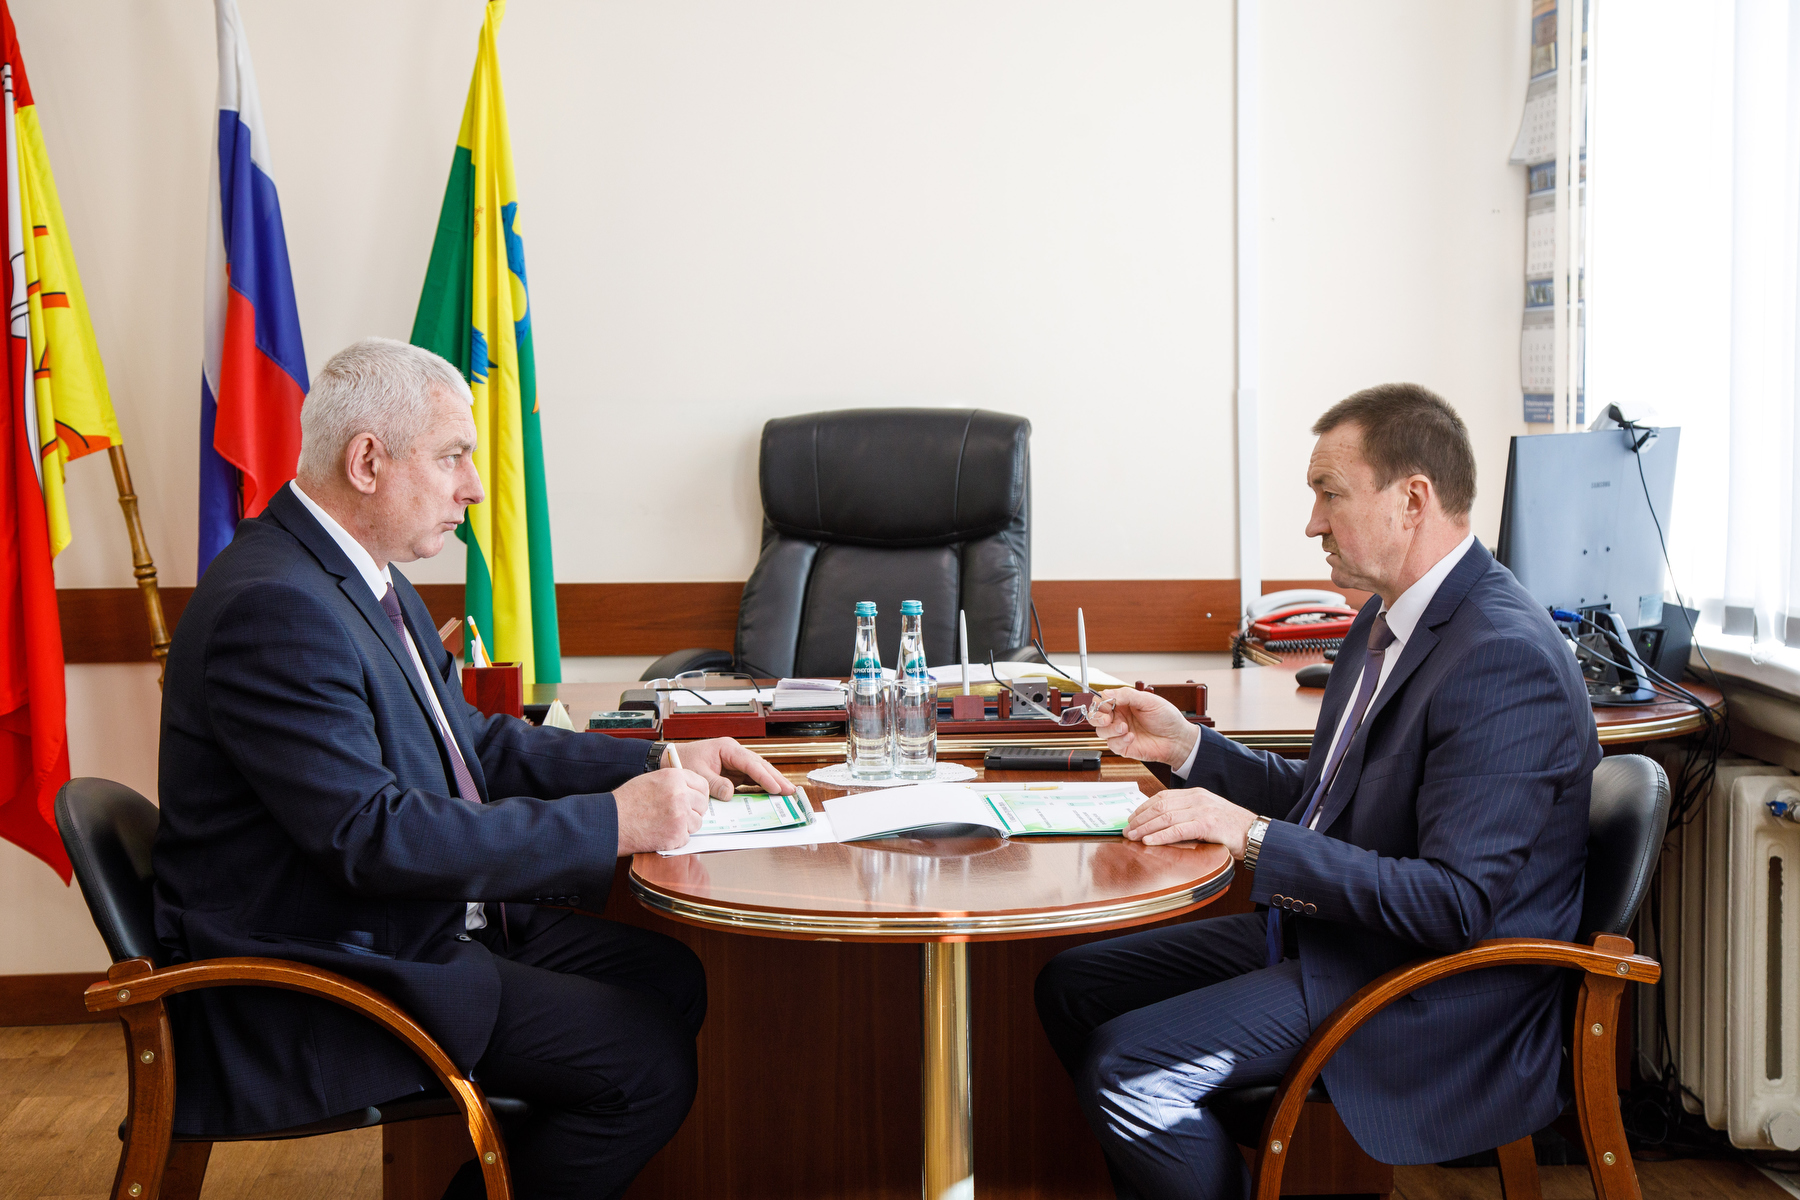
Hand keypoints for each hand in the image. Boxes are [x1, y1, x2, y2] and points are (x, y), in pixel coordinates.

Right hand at [613, 767, 711, 854]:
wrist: (612, 821)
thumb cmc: (628, 801)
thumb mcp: (651, 780)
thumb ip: (674, 783)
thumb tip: (692, 790)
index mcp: (674, 777)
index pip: (703, 785)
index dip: (699, 794)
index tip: (696, 800)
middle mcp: (680, 794)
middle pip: (702, 804)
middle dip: (694, 811)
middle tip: (680, 815)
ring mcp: (680, 816)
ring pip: (697, 822)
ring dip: (686, 826)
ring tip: (666, 824)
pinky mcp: (676, 835)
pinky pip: (686, 837)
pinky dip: (676, 838)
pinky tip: (661, 833)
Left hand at [664, 738, 795, 799]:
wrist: (671, 758)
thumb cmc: (683, 761)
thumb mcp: (697, 774)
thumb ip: (714, 783)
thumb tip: (731, 794)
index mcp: (727, 748)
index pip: (750, 763)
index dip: (764, 776)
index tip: (776, 787)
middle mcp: (734, 753)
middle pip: (760, 765)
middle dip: (775, 778)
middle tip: (790, 791)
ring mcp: (735, 762)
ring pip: (758, 771)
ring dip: (772, 782)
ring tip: (787, 793)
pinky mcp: (733, 771)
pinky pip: (750, 778)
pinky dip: (761, 786)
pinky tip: (771, 794)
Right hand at [1087, 688, 1200, 768]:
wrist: (1177, 739)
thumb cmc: (1167, 718)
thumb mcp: (1148, 700)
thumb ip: (1127, 695)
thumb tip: (1107, 693)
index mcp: (1123, 703)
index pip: (1101, 701)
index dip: (1100, 703)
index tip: (1106, 705)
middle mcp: (1119, 717)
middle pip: (1095, 717)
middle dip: (1097, 718)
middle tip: (1107, 719)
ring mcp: (1120, 733)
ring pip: (1101, 731)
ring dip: (1111, 729)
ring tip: (1125, 728)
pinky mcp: (1123, 746)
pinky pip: (1112, 744)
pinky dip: (1120, 740)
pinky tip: (1132, 737)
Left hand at [1124, 786, 1256, 855]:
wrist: (1256, 833)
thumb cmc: (1231, 828)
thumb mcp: (1206, 815)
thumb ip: (1187, 815)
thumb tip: (1162, 824)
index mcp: (1195, 794)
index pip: (1162, 797)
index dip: (1143, 808)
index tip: (1131, 819)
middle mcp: (1197, 799)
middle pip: (1160, 806)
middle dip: (1140, 819)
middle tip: (1126, 830)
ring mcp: (1202, 810)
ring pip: (1166, 817)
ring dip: (1146, 828)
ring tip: (1132, 836)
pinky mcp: (1207, 825)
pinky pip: (1178, 830)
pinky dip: (1161, 836)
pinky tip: (1149, 841)